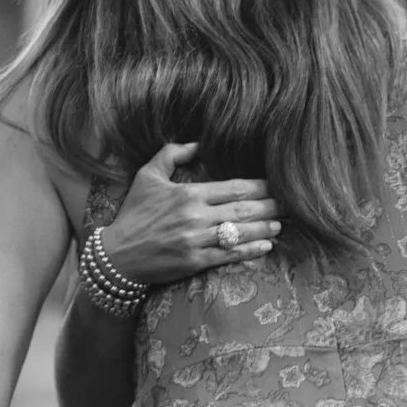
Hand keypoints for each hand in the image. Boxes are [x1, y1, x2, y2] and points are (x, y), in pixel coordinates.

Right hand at [98, 142, 281, 284]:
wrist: (117, 255)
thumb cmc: (134, 213)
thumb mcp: (147, 175)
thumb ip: (172, 154)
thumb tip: (199, 143)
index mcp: (188, 194)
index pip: (234, 188)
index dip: (260, 186)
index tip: (275, 184)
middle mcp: (196, 217)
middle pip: (244, 210)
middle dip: (270, 206)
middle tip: (288, 205)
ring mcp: (196, 241)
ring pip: (240, 233)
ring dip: (265, 228)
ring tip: (281, 224)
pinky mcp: (195, 262)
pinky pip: (230, 255)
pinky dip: (251, 251)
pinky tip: (266, 246)